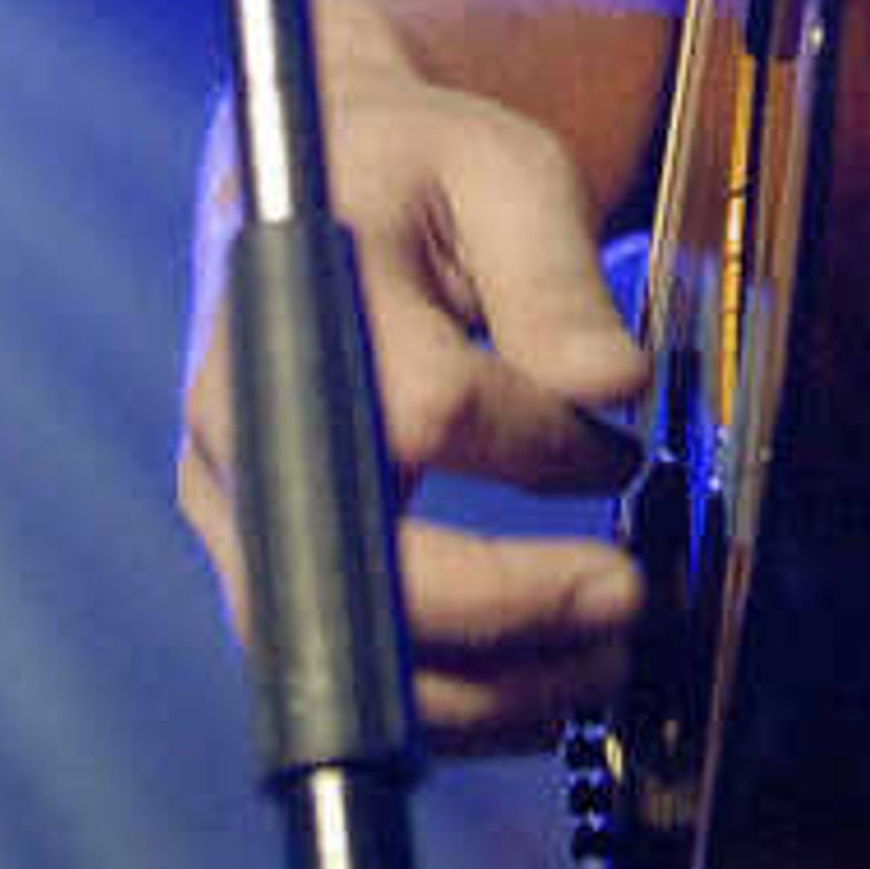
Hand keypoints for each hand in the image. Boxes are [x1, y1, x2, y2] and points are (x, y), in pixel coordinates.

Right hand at [178, 0, 649, 752]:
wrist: (324, 175)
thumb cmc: (420, 169)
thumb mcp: (503, 169)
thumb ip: (554, 271)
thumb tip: (612, 384)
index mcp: (303, 295)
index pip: (425, 412)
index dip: (542, 447)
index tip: (620, 444)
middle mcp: (246, 414)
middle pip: (360, 568)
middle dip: (511, 610)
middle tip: (630, 598)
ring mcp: (239, 500)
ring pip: (343, 653)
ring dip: (491, 688)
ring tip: (607, 660)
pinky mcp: (261, 555)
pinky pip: (343, 666)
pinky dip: (453, 699)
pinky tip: (543, 679)